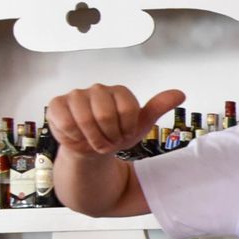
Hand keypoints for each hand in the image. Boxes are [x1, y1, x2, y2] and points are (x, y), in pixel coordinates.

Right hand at [48, 85, 183, 157]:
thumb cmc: (117, 134)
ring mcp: (76, 95)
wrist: (93, 149)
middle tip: (108, 139)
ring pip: (84, 119)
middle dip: (109, 136)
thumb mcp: (141, 125)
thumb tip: (181, 94)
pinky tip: (77, 135)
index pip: (128, 110)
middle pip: (105, 115)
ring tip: (95, 139)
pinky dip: (74, 135)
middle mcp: (98, 89)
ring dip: (92, 138)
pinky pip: (66, 121)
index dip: (126, 129)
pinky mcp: (57, 104)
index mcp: (120, 92)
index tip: (124, 133)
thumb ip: (158, 107)